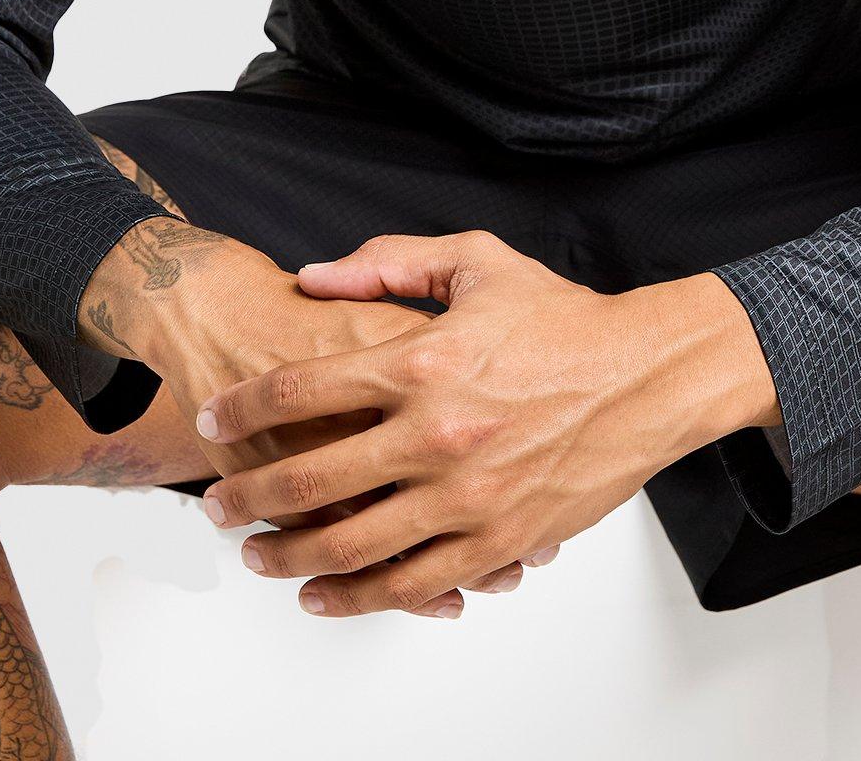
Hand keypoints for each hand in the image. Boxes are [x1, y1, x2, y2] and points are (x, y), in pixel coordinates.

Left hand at [132, 235, 552, 615]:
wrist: (648, 377)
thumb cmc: (564, 318)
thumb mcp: (475, 262)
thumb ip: (389, 264)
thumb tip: (314, 277)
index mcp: (422, 361)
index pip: (300, 390)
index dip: (241, 407)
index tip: (212, 416)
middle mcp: (436, 434)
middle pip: (308, 479)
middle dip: (246, 496)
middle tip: (214, 505)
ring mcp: (467, 497)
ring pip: (351, 546)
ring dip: (288, 556)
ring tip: (256, 555)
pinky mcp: (499, 542)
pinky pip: (412, 584)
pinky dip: (359, 597)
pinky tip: (324, 594)